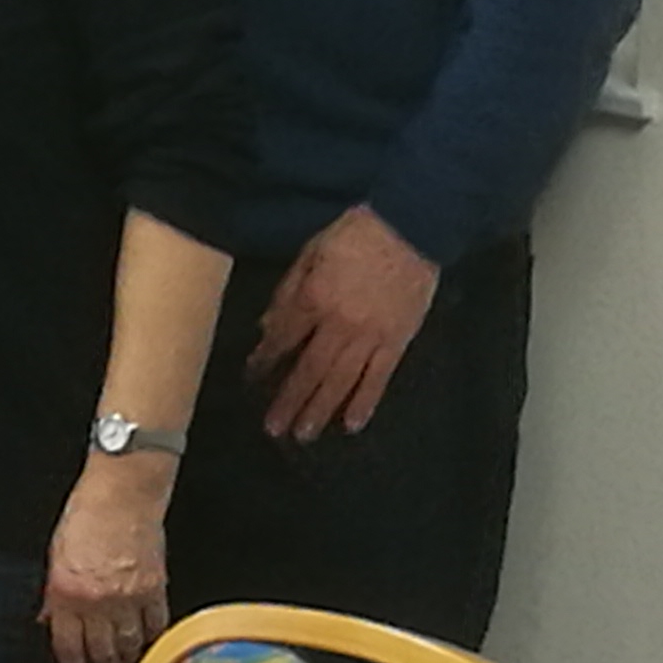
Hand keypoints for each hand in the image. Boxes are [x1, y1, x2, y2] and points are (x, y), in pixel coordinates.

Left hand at [44, 457, 170, 662]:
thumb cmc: (87, 512)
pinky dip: (152, 639)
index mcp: (67, 591)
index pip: (68, 646)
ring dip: (127, 662)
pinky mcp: (155, 589)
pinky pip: (155, 626)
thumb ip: (54, 593)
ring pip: (130, 646)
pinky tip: (149, 645)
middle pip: (101, 652)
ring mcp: (129, 597)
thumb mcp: (56, 553)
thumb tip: (49, 619)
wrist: (122, 490)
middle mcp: (98, 600)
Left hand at [248, 207, 439, 438]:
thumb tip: (267, 326)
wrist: (411, 227)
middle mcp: (340, 325)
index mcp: (315, 298)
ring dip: (320, 410)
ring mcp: (371, 337)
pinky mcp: (398, 341)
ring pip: (341, 381)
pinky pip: (379, 378)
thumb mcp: (310, 252)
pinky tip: (352, 424)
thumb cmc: (355, 234)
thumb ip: (288, 291)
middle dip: (289, 400)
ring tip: (304, 435)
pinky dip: (365, 402)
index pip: (283, 338)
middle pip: (309, 369)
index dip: (265, 360)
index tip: (251, 378)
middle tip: (273, 428)